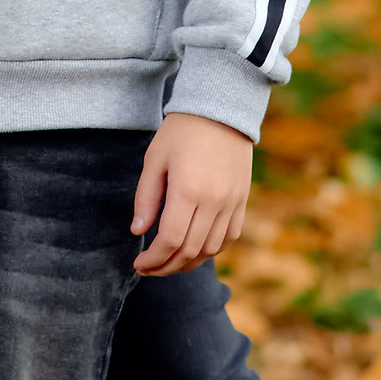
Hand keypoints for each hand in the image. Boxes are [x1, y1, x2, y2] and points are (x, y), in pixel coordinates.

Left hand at [130, 113, 252, 276]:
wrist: (221, 110)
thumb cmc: (181, 132)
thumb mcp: (155, 160)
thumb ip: (146, 198)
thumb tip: (138, 231)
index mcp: (188, 190)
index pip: (170, 241)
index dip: (153, 259)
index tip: (139, 264)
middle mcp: (214, 201)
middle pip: (190, 250)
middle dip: (166, 266)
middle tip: (148, 269)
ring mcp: (232, 202)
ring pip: (211, 249)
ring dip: (188, 263)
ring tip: (169, 263)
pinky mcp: (242, 200)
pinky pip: (229, 237)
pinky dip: (211, 250)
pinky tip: (195, 250)